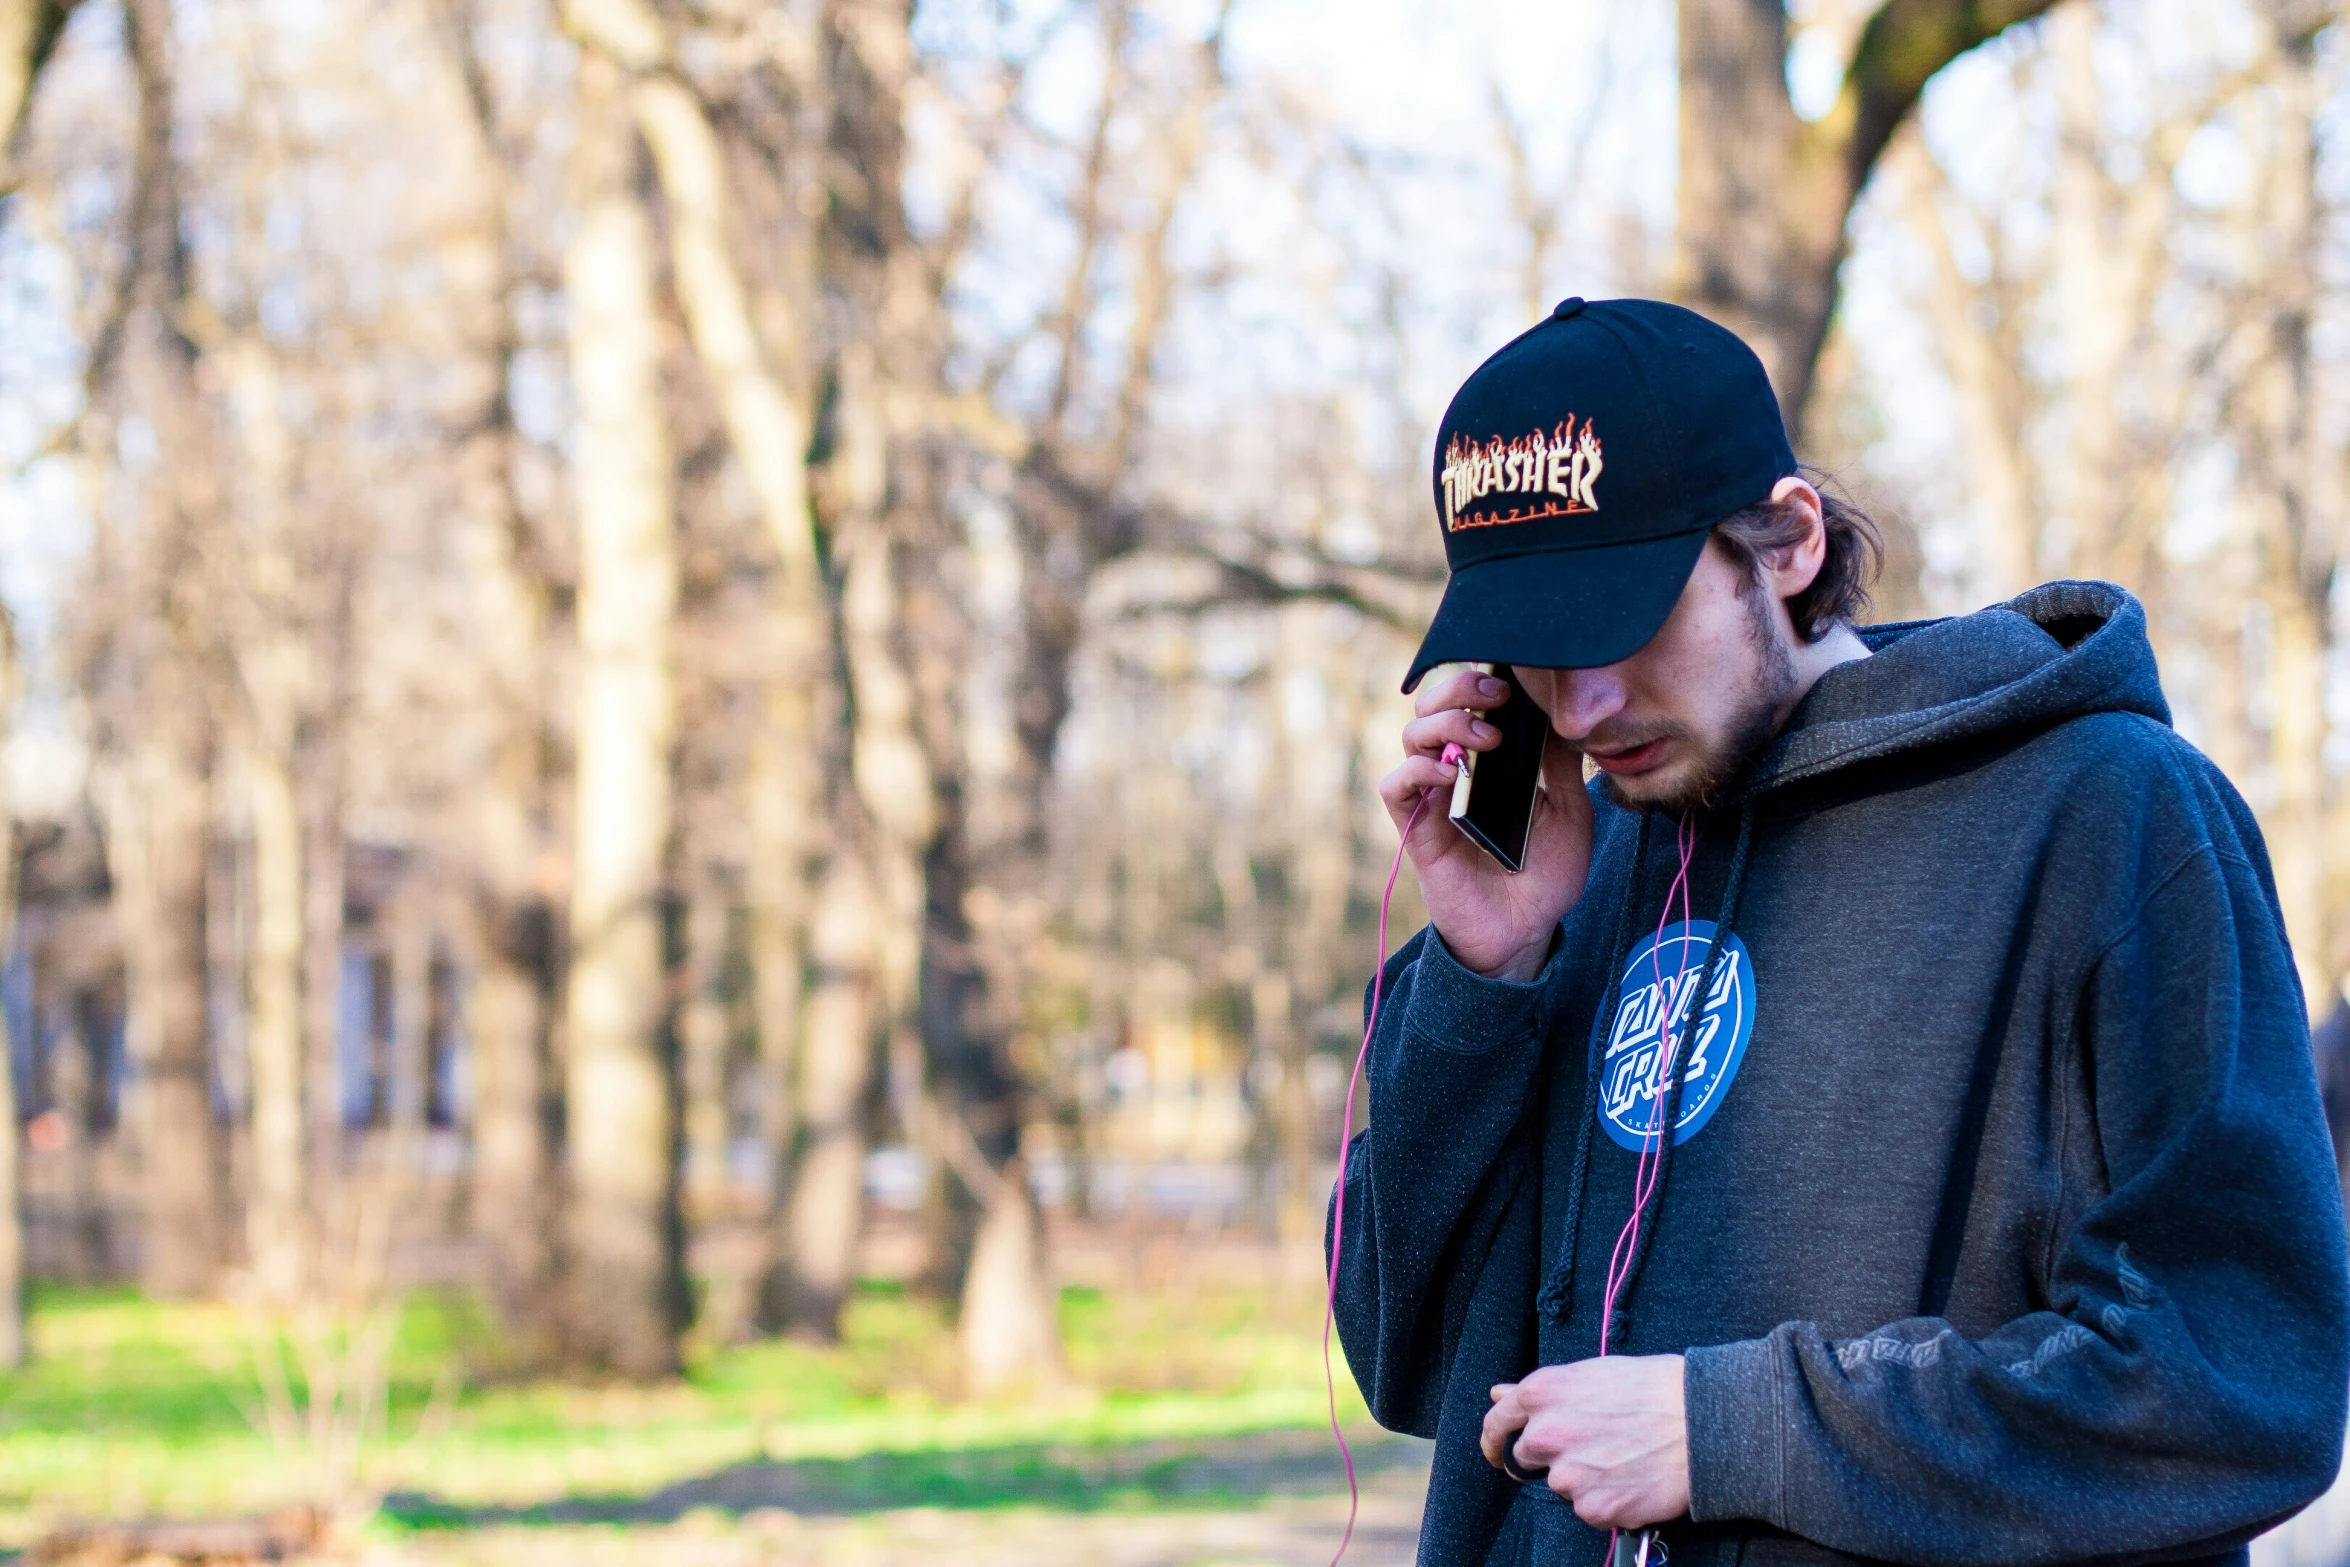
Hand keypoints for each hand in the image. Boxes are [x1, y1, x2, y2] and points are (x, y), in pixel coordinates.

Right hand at [1378, 666, 1592, 980]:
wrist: (1526, 932)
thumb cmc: (1546, 877)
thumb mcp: (1572, 814)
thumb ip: (1563, 769)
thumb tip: (1563, 719)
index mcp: (1488, 763)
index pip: (1468, 703)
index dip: (1479, 680)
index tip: (1512, 677)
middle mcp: (1454, 772)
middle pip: (1430, 707)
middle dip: (1458, 688)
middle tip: (1496, 696)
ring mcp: (1432, 799)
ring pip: (1411, 736)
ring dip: (1444, 724)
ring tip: (1484, 737)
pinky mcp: (1416, 829)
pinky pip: (1395, 786)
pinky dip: (1417, 769)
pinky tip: (1451, 773)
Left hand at [1481, 1355, 1688, 1530]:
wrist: (1702, 1423)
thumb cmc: (1655, 1390)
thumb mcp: (1591, 1374)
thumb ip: (1542, 1392)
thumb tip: (1501, 1395)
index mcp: (1542, 1393)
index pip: (1497, 1422)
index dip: (1494, 1438)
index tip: (1497, 1449)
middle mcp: (1547, 1434)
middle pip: (1528, 1456)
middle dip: (1551, 1455)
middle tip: (1591, 1445)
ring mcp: (1568, 1475)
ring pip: (1562, 1483)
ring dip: (1583, 1477)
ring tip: (1623, 1456)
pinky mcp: (1593, 1507)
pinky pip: (1589, 1508)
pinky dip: (1607, 1499)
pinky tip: (1632, 1477)